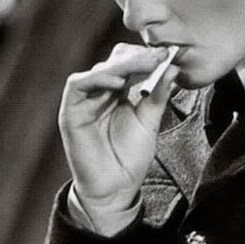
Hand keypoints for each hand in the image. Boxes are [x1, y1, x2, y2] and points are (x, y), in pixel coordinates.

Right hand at [58, 44, 179, 224]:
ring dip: (123, 64)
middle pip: (115, 60)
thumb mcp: (150, 122)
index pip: (129, 63)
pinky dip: (98, 78)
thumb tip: (173, 68)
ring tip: (146, 66)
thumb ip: (158, 95)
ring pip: (100, 69)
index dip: (146, 57)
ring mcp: (84, 100)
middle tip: (159, 56)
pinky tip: (119, 81)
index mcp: (118, 93)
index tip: (168, 55)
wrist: (115, 188)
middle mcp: (100, 92)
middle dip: (138, 56)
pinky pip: (78, 84)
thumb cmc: (130, 158)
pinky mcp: (71, 111)